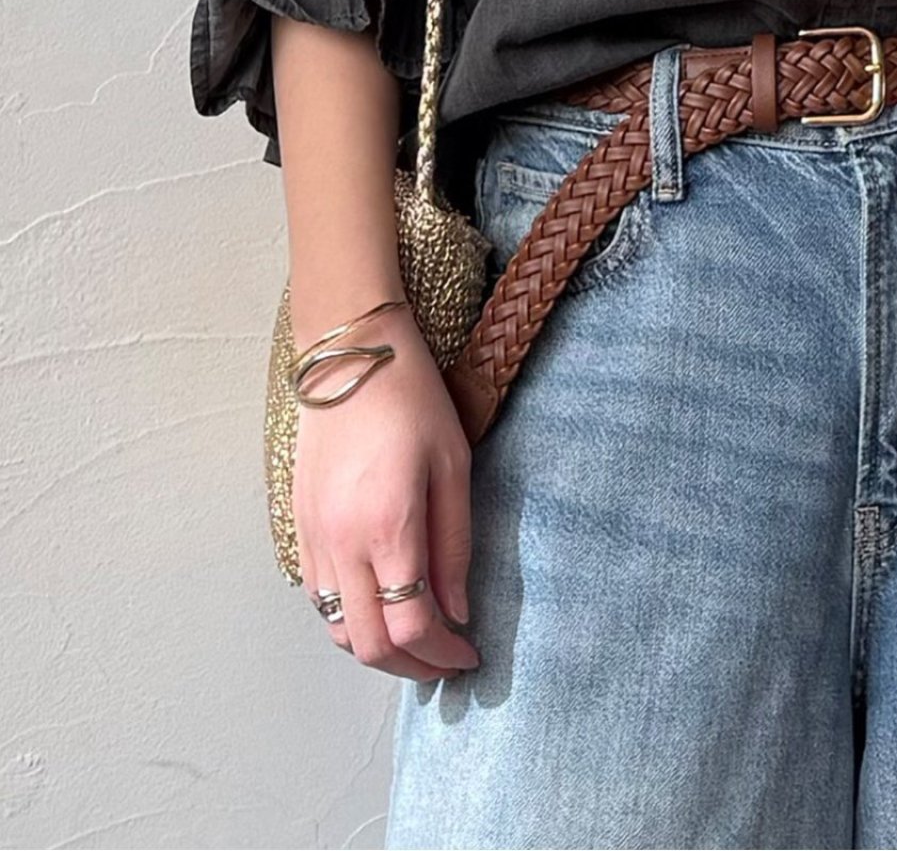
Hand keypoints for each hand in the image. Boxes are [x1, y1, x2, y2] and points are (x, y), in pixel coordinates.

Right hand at [293, 303, 482, 679]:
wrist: (350, 358)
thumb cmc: (413, 402)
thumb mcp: (454, 466)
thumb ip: (455, 545)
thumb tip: (458, 611)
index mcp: (388, 527)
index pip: (411, 627)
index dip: (442, 655)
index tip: (469, 656)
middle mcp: (342, 543)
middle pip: (368, 645)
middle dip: (412, 667)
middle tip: (446, 661)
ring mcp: (313, 539)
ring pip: (337, 631)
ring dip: (377, 649)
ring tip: (418, 638)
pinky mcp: (298, 528)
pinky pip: (319, 599)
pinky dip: (350, 619)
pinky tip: (381, 604)